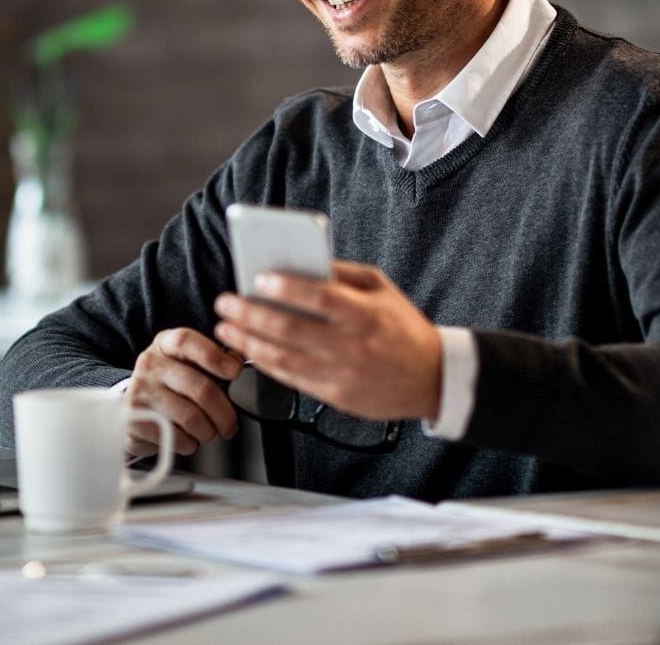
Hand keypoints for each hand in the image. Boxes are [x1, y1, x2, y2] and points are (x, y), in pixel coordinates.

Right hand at [123, 328, 244, 456]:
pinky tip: (187, 438)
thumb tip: (237, 363)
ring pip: (191, 417)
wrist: (132, 409)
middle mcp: (150, 364)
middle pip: (200, 388)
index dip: (213, 356)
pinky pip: (176, 437)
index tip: (234, 371)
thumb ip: (211, 361)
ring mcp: (141, 392)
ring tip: (207, 432)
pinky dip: (190, 444)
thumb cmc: (168, 386)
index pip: (187, 341)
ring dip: (207, 431)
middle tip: (229, 425)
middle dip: (224, 413)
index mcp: (165, 345)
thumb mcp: (185, 364)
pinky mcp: (134, 420)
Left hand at [211, 260, 442, 421]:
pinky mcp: (335, 397)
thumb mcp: (383, 289)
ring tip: (227, 327)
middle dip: (251, 314)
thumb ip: (343, 274)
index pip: (320, 298)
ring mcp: (342, 375)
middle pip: (291, 329)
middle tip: (227, 302)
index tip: (258, 278)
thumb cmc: (404, 328)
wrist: (432, 379)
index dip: (287, 288)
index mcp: (366, 314)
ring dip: (248, 341)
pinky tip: (249, 349)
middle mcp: (353, 346)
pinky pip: (291, 379)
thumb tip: (301, 261)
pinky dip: (265, 364)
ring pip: (283, 359)